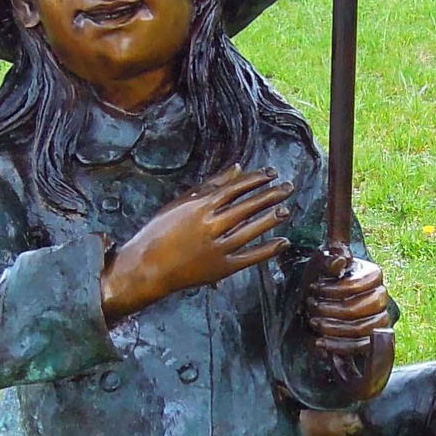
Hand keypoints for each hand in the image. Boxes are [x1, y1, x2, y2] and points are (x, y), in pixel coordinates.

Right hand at [100, 167, 291, 318]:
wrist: (147, 267)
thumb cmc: (160, 231)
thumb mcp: (181, 203)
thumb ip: (211, 185)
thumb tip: (237, 168)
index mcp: (201, 207)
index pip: (236, 188)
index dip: (256, 180)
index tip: (272, 174)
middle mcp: (211, 225)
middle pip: (248, 207)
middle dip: (270, 195)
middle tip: (288, 188)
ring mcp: (218, 248)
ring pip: (251, 230)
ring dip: (271, 219)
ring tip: (286, 209)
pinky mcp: (222, 268)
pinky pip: (250, 257)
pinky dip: (267, 250)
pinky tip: (283, 242)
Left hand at [305, 252, 393, 358]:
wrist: (320, 300)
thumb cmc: (322, 278)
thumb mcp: (320, 264)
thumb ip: (329, 259)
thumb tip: (340, 261)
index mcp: (373, 274)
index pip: (356, 285)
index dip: (333, 289)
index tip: (313, 288)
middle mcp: (381, 296)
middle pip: (358, 308)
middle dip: (330, 310)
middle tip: (311, 307)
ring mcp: (381, 318)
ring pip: (360, 329)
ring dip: (332, 328)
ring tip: (314, 322)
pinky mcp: (373, 338)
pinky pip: (361, 347)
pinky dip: (339, 346)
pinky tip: (321, 342)